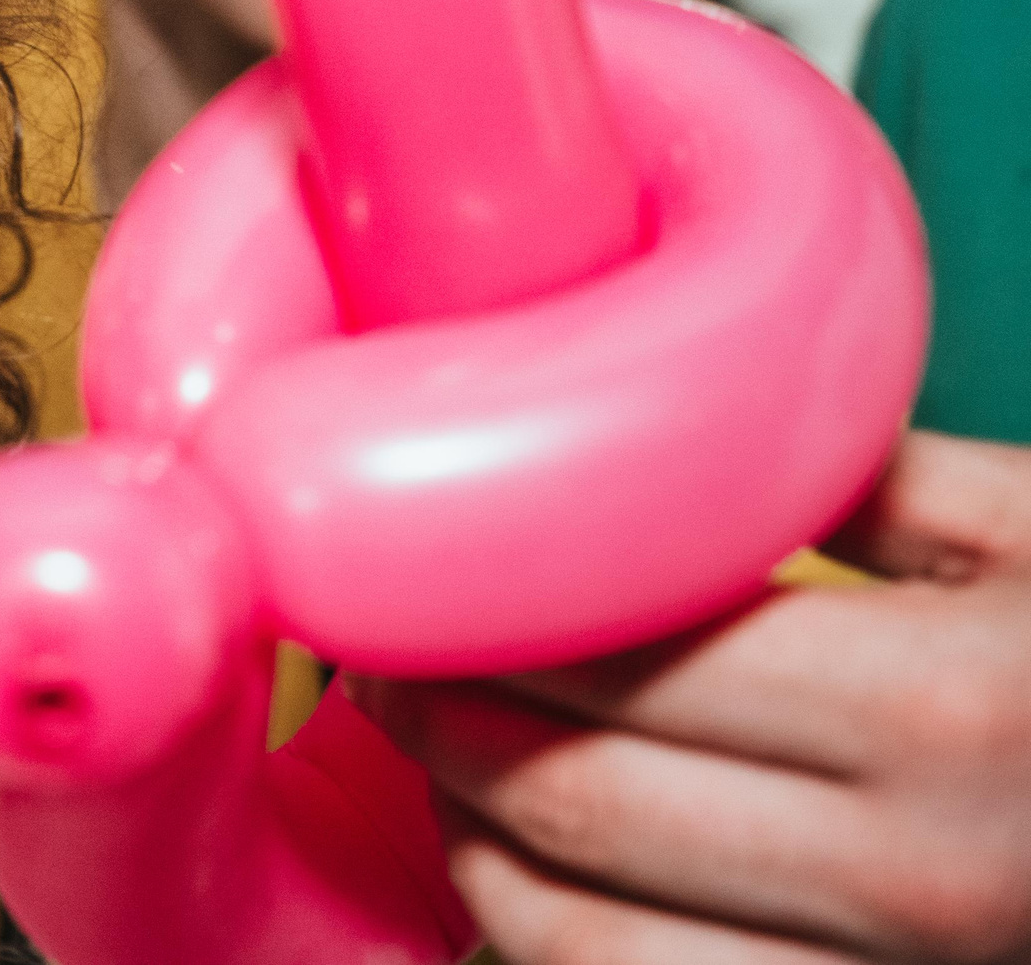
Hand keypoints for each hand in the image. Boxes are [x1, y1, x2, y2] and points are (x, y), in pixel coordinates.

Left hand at [355, 429, 1030, 962]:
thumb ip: (865, 488)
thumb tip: (662, 433)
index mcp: (960, 710)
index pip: (629, 663)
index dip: (479, 623)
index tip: (403, 580)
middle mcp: (931, 879)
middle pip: (584, 808)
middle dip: (444, 730)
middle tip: (385, 663)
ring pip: (588, 954)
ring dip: (479, 858)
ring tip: (444, 766)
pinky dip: (559, 956)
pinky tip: (535, 880)